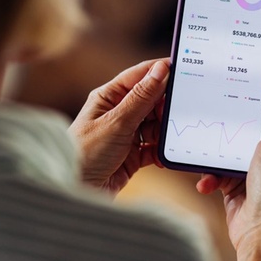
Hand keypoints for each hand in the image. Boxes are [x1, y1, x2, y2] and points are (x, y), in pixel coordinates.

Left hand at [69, 58, 168, 194]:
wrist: (76, 191)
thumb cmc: (85, 153)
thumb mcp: (117, 122)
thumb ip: (141, 97)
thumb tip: (160, 70)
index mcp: (109, 97)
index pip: (140, 75)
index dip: (161, 71)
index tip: (185, 69)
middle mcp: (118, 113)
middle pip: (151, 101)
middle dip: (166, 106)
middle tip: (180, 112)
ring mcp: (126, 135)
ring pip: (156, 125)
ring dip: (165, 131)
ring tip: (171, 136)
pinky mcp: (132, 155)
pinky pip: (154, 147)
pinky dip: (161, 151)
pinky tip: (166, 155)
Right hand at [196, 73, 260, 250]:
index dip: (250, 92)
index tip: (229, 77)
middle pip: (238, 126)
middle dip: (220, 122)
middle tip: (202, 112)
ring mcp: (247, 169)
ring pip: (220, 149)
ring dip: (209, 156)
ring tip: (202, 160)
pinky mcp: (233, 186)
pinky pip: (213, 172)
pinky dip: (207, 177)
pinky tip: (205, 184)